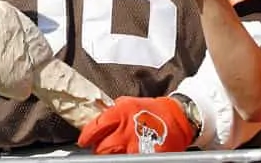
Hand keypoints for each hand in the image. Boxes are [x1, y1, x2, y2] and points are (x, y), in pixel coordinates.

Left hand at [77, 96, 194, 153]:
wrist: (176, 116)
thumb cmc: (151, 109)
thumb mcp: (127, 103)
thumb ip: (111, 113)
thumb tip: (96, 121)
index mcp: (120, 113)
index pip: (96, 127)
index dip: (87, 136)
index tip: (84, 140)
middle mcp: (127, 129)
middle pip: (102, 148)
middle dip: (99, 149)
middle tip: (100, 148)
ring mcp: (137, 145)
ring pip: (114, 158)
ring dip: (112, 155)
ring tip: (115, 152)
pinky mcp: (148, 155)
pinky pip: (130, 160)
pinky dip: (126, 157)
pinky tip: (128, 154)